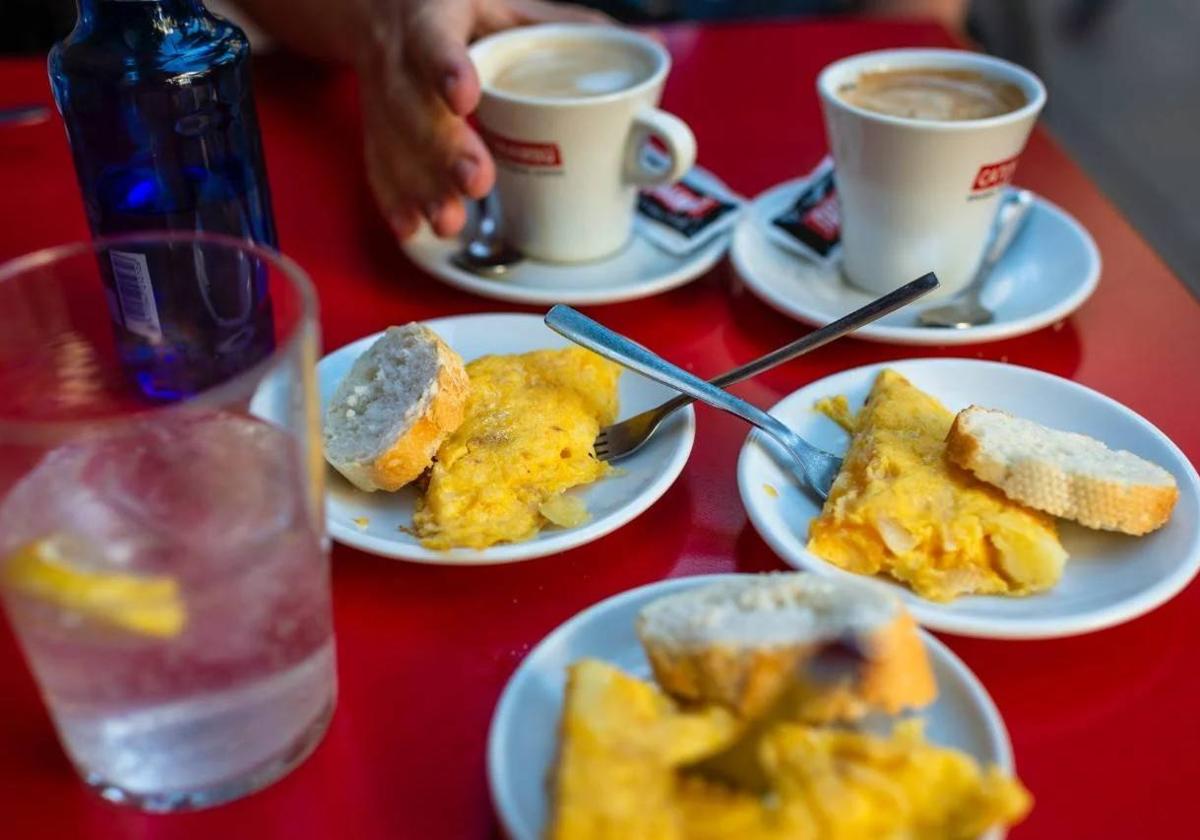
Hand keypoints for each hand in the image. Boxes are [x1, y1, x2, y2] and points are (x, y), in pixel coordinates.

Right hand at [357, 0, 610, 240]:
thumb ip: (574, 29)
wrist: (387, 10)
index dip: (446, 67)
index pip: (434, 40)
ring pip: (393, 143)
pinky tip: (414, 229)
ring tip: (450, 222)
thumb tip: (656, 51)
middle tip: (477, 181)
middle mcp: (400, 57)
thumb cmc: (467, 13)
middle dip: (443, 149)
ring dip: (422, 187)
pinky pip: (378, 166)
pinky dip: (396, 200)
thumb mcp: (515, 5)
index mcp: (436, 14)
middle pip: (414, 107)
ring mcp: (383, 97)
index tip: (465, 97)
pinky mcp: (376, 129)